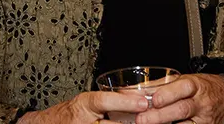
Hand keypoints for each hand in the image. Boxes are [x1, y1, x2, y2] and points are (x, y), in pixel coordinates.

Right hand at [16, 91, 149, 123]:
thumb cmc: (70, 114)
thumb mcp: (86, 103)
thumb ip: (109, 102)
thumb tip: (141, 101)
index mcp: (83, 105)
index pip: (103, 101)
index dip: (125, 101)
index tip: (144, 103)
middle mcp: (82, 121)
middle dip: (133, 123)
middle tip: (153, 120)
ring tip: (148, 123)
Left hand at [136, 74, 223, 123]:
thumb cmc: (202, 88)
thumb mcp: (184, 81)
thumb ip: (160, 85)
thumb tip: (133, 90)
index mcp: (196, 86)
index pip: (184, 87)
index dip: (169, 94)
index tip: (153, 100)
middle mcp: (201, 103)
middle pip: (182, 109)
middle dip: (160, 115)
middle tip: (142, 120)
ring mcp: (204, 120)